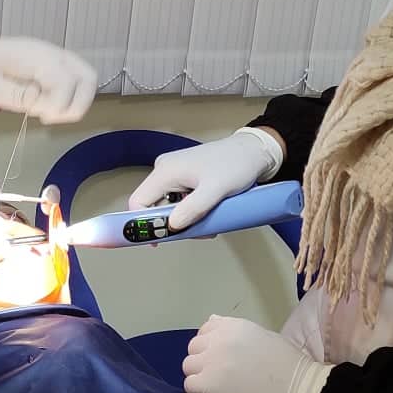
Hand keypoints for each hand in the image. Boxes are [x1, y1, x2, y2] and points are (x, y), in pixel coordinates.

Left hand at [0, 35, 96, 123]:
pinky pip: (76, 80)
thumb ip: (17, 95)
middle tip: (47, 118)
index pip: (66, 81)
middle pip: (88, 77)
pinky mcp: (54, 65)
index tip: (39, 117)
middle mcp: (50, 52)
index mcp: (33, 56)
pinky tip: (45, 105)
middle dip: (75, 105)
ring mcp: (55, 56)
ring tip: (46, 112)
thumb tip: (45, 103)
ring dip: (75, 102)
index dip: (59, 106)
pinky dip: (70, 97)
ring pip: (87, 79)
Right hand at [130, 128, 282, 230]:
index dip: (142, 224)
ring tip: (209, 222)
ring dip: (186, 219)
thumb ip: (193, 208)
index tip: (159, 241)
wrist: (254, 151)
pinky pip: (179, 200)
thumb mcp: (215, 190)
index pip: (138, 202)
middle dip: (172, 223)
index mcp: (165, 171)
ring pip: (168, 206)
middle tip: (197, 231)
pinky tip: (209, 212)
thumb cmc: (236, 165)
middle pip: (153, 206)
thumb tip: (171, 226)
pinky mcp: (185, 177)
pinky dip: (191, 211)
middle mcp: (165, 170)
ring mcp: (175, 173)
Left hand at [184, 315, 331, 392]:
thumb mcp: (261, 335)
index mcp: (232, 326)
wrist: (298, 388)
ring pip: (188, 366)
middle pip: (193, 348)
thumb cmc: (289, 364)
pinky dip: (200, 392)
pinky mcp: (207, 383)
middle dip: (203, 360)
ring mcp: (210, 361)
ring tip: (218, 386)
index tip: (221, 357)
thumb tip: (212, 321)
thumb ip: (233, 331)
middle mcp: (217, 339)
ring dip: (199, 375)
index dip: (210, 345)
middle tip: (220, 374)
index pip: (205, 330)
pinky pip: (190, 386)